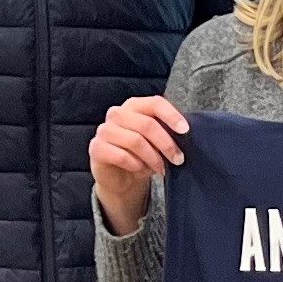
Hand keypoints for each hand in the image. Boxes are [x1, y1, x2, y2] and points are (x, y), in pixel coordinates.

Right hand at [89, 94, 187, 235]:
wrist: (121, 178)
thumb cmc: (142, 155)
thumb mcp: (157, 142)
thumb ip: (167, 132)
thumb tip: (185, 133)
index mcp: (134, 106)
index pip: (155, 103)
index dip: (171, 116)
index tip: (185, 130)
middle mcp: (117, 114)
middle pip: (146, 124)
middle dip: (166, 144)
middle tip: (178, 159)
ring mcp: (104, 130)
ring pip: (135, 141)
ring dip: (153, 158)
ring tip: (161, 168)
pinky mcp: (96, 148)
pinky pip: (121, 156)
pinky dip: (136, 165)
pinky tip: (141, 170)